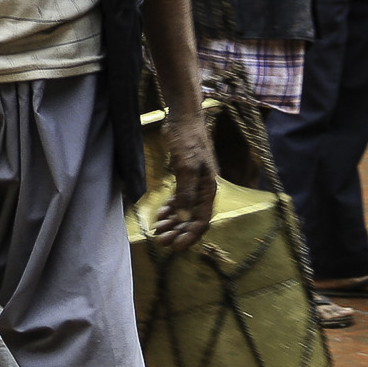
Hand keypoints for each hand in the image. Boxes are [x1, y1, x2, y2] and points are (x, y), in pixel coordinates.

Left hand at [148, 108, 217, 249]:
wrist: (184, 119)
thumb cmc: (188, 140)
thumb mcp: (186, 166)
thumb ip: (185, 192)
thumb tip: (183, 216)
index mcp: (209, 189)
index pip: (202, 220)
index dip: (190, 236)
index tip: (176, 247)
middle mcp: (204, 189)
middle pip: (193, 219)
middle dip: (178, 232)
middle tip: (161, 242)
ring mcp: (195, 183)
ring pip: (185, 211)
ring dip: (173, 223)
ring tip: (158, 231)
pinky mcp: (185, 177)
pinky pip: (180, 199)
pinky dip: (171, 209)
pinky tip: (161, 215)